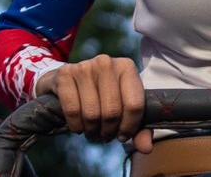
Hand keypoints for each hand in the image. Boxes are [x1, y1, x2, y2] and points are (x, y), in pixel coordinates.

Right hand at [36, 55, 151, 152]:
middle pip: (113, 111)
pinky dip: (76, 125)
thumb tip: (147, 148)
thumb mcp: (122, 108)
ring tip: (92, 131)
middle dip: (108, 131)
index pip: (135, 104)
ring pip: (92, 113)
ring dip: (92, 130)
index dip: (129, 127)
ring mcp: (84, 67)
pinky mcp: (64, 75)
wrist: (65, 82)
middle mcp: (107, 63)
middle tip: (104, 135)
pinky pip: (73, 110)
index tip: (122, 136)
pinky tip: (78, 127)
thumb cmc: (100, 96)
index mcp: (127, 67)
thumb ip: (139, 128)